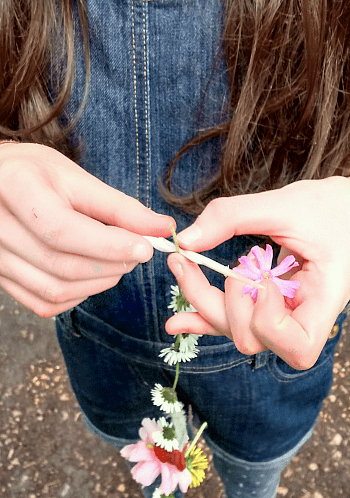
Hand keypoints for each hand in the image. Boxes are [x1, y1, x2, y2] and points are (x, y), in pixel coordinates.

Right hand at [0, 143, 174, 316]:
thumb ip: (119, 207)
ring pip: (55, 290)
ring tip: (119, 263)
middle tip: (138, 253)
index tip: (146, 248)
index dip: (109, 246)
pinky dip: (77, 296)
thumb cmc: (35, 174)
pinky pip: (43, 302)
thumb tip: (164, 228)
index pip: (63, 231)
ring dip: (99, 284)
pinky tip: (91, 277)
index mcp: (15, 188)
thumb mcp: (76, 178)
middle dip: (111, 265)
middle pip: (63, 265)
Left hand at [165, 175, 349, 368]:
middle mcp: (303, 318)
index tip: (265, 280)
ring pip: (235, 331)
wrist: (346, 208)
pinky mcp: (265, 307)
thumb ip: (231, 217)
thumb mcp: (283, 203)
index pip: (300, 348)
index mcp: (326, 301)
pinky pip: (231, 321)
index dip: (270, 322)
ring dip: (206, 301)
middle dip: (227, 303)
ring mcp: (283, 316)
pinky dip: (202, 316)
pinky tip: (177, 320)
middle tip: (225, 259)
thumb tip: (186, 240)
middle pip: (253, 340)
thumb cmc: (329, 206)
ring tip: (186, 264)